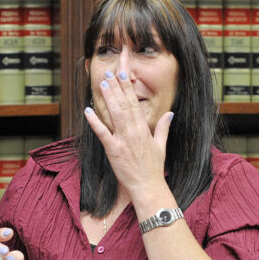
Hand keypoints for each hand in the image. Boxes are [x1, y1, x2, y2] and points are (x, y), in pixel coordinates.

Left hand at [84, 70, 173, 197]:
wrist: (148, 186)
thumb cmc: (154, 168)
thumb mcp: (161, 146)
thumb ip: (164, 128)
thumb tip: (171, 114)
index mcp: (144, 129)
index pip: (135, 104)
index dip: (127, 88)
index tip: (122, 76)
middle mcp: (133, 132)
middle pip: (124, 105)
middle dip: (115, 88)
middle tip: (108, 73)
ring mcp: (123, 140)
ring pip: (114, 114)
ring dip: (108, 98)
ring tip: (101, 84)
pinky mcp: (113, 150)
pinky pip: (102, 133)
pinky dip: (94, 122)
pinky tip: (87, 111)